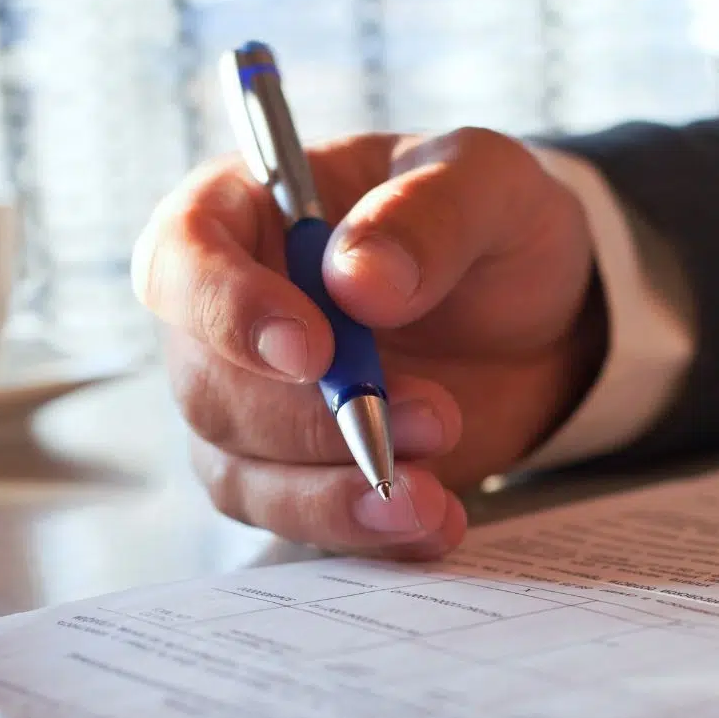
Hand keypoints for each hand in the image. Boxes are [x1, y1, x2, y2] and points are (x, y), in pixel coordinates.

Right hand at [131, 128, 601, 558]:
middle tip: (433, 421)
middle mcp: (229, 316)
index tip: (310, 353)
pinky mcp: (296, 471)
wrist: (537, 318)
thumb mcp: (487, 183)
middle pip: (210, 388)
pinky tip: (433, 525)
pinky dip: (360, 533)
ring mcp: (255, 403)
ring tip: (431, 499)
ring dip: (332, 496)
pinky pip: (296, 520)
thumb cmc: (490, 224)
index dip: (227, 312)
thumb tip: (358, 280)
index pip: (182, 259)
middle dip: (316, 422)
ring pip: (242, 472)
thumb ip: (427, 216)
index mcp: (246, 213)